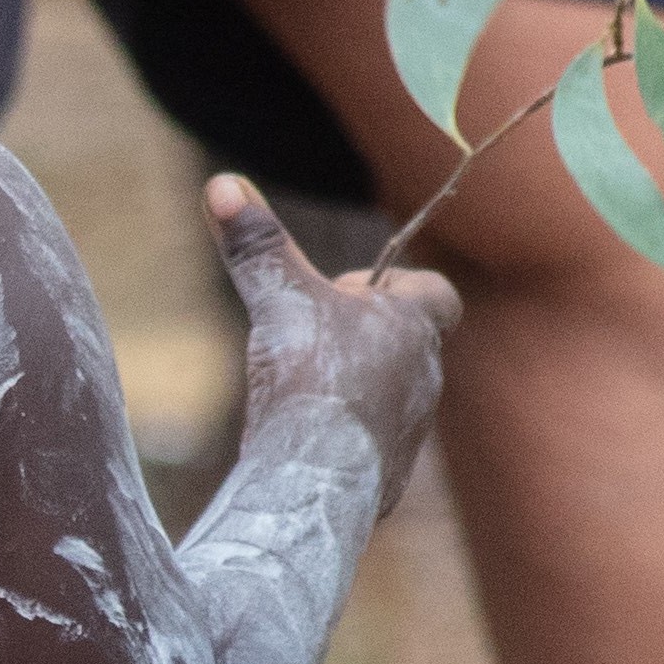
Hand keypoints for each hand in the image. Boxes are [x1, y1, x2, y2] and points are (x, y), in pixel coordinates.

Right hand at [211, 176, 455, 499]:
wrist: (313, 480)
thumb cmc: (307, 379)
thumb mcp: (278, 299)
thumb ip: (257, 244)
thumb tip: (224, 183)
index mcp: (415, 327)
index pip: (438, 293)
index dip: (397, 287)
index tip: (346, 295)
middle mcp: (427, 379)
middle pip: (405, 344)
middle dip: (360, 339)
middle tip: (307, 343)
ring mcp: (412, 433)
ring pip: (389, 397)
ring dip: (351, 390)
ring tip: (297, 395)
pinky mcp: (390, 480)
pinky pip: (372, 448)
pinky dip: (342, 441)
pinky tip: (300, 443)